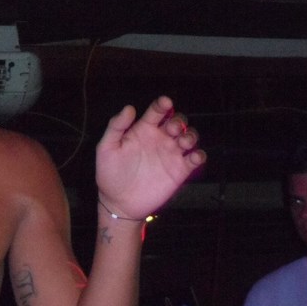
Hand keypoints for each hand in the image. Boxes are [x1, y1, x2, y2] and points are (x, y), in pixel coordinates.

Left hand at [94, 96, 204, 219]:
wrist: (118, 202)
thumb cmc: (109, 173)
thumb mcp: (106, 148)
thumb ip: (116, 126)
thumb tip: (129, 108)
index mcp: (143, 130)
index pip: (157, 111)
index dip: (162, 104)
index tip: (166, 103)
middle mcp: (159, 139)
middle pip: (177, 122)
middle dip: (178, 121)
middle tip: (171, 129)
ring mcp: (171, 154)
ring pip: (189, 137)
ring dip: (191, 135)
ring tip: (184, 142)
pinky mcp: (179, 171)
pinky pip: (195, 159)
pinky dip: (199, 155)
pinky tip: (193, 157)